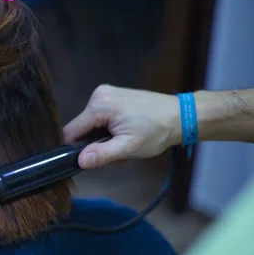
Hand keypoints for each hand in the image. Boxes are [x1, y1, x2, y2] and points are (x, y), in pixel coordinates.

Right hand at [63, 85, 180, 168]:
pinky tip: (126, 135)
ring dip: (105, 140)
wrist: (182, 115)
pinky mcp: (114, 95)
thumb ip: (102, 155)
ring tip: (126, 145)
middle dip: (97, 146)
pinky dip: (110, 130)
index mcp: (99, 105)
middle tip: (119, 154)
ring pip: (92, 126)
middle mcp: (98, 95)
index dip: (76, 149)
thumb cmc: (157, 131)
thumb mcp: (129, 147)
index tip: (94, 160)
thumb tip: (80, 160)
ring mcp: (106, 93)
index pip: (71, 131)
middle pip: (83, 129)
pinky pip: (101, 118)